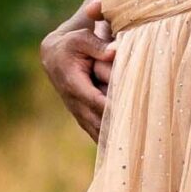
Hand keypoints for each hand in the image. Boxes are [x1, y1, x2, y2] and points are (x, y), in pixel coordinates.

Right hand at [40, 0, 116, 141]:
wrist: (54, 52)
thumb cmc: (73, 40)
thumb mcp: (82, 37)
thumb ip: (97, 44)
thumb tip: (115, 51)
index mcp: (72, 82)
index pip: (96, 101)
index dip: (112, 110)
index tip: (129, 118)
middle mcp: (74, 101)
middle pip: (97, 121)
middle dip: (114, 132)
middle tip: (135, 142)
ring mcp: (77, 110)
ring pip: (95, 130)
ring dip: (111, 142)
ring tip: (130, 153)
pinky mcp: (81, 114)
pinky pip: (95, 131)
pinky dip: (106, 142)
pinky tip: (121, 154)